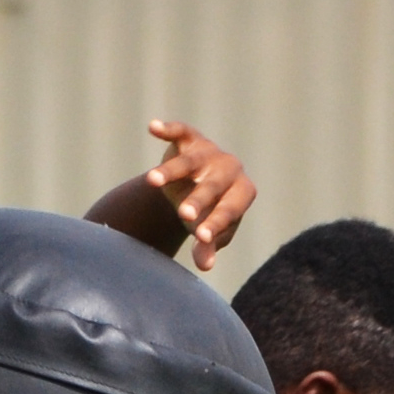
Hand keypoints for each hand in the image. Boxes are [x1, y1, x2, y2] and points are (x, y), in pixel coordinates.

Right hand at [140, 121, 253, 270]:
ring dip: (171, 170)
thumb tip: (205, 266)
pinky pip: (180, 131)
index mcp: (241, 193)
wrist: (195, 186)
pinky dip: (167, 129)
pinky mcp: (190, 138)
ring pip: (190, 162)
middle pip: (213, 186)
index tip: (201, 238)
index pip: (230, 209)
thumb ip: (208, 246)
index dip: (216, 223)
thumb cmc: (207, 213)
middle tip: (184, 215)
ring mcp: (209, 152)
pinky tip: (153, 127)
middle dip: (198, 200)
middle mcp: (229, 169)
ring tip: (152, 180)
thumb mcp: (208, 231)